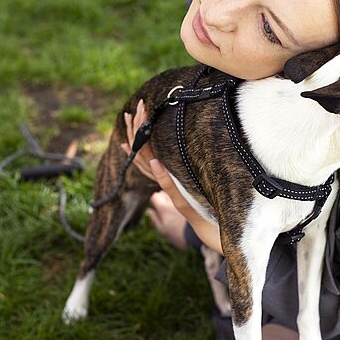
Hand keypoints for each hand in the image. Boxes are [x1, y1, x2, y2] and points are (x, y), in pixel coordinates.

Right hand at [122, 100, 222, 254]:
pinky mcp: (181, 201)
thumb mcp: (188, 181)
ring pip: (150, 167)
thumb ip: (178, 170)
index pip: (144, 152)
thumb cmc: (201, 204)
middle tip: (132, 112)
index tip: (131, 117)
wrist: (208, 228)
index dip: (136, 135)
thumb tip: (175, 152)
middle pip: (143, 155)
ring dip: (142, 147)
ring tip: (137, 125)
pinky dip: (161, 175)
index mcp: (164, 175)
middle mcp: (163, 181)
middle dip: (136, 132)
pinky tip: (155, 161)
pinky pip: (169, 186)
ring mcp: (171, 191)